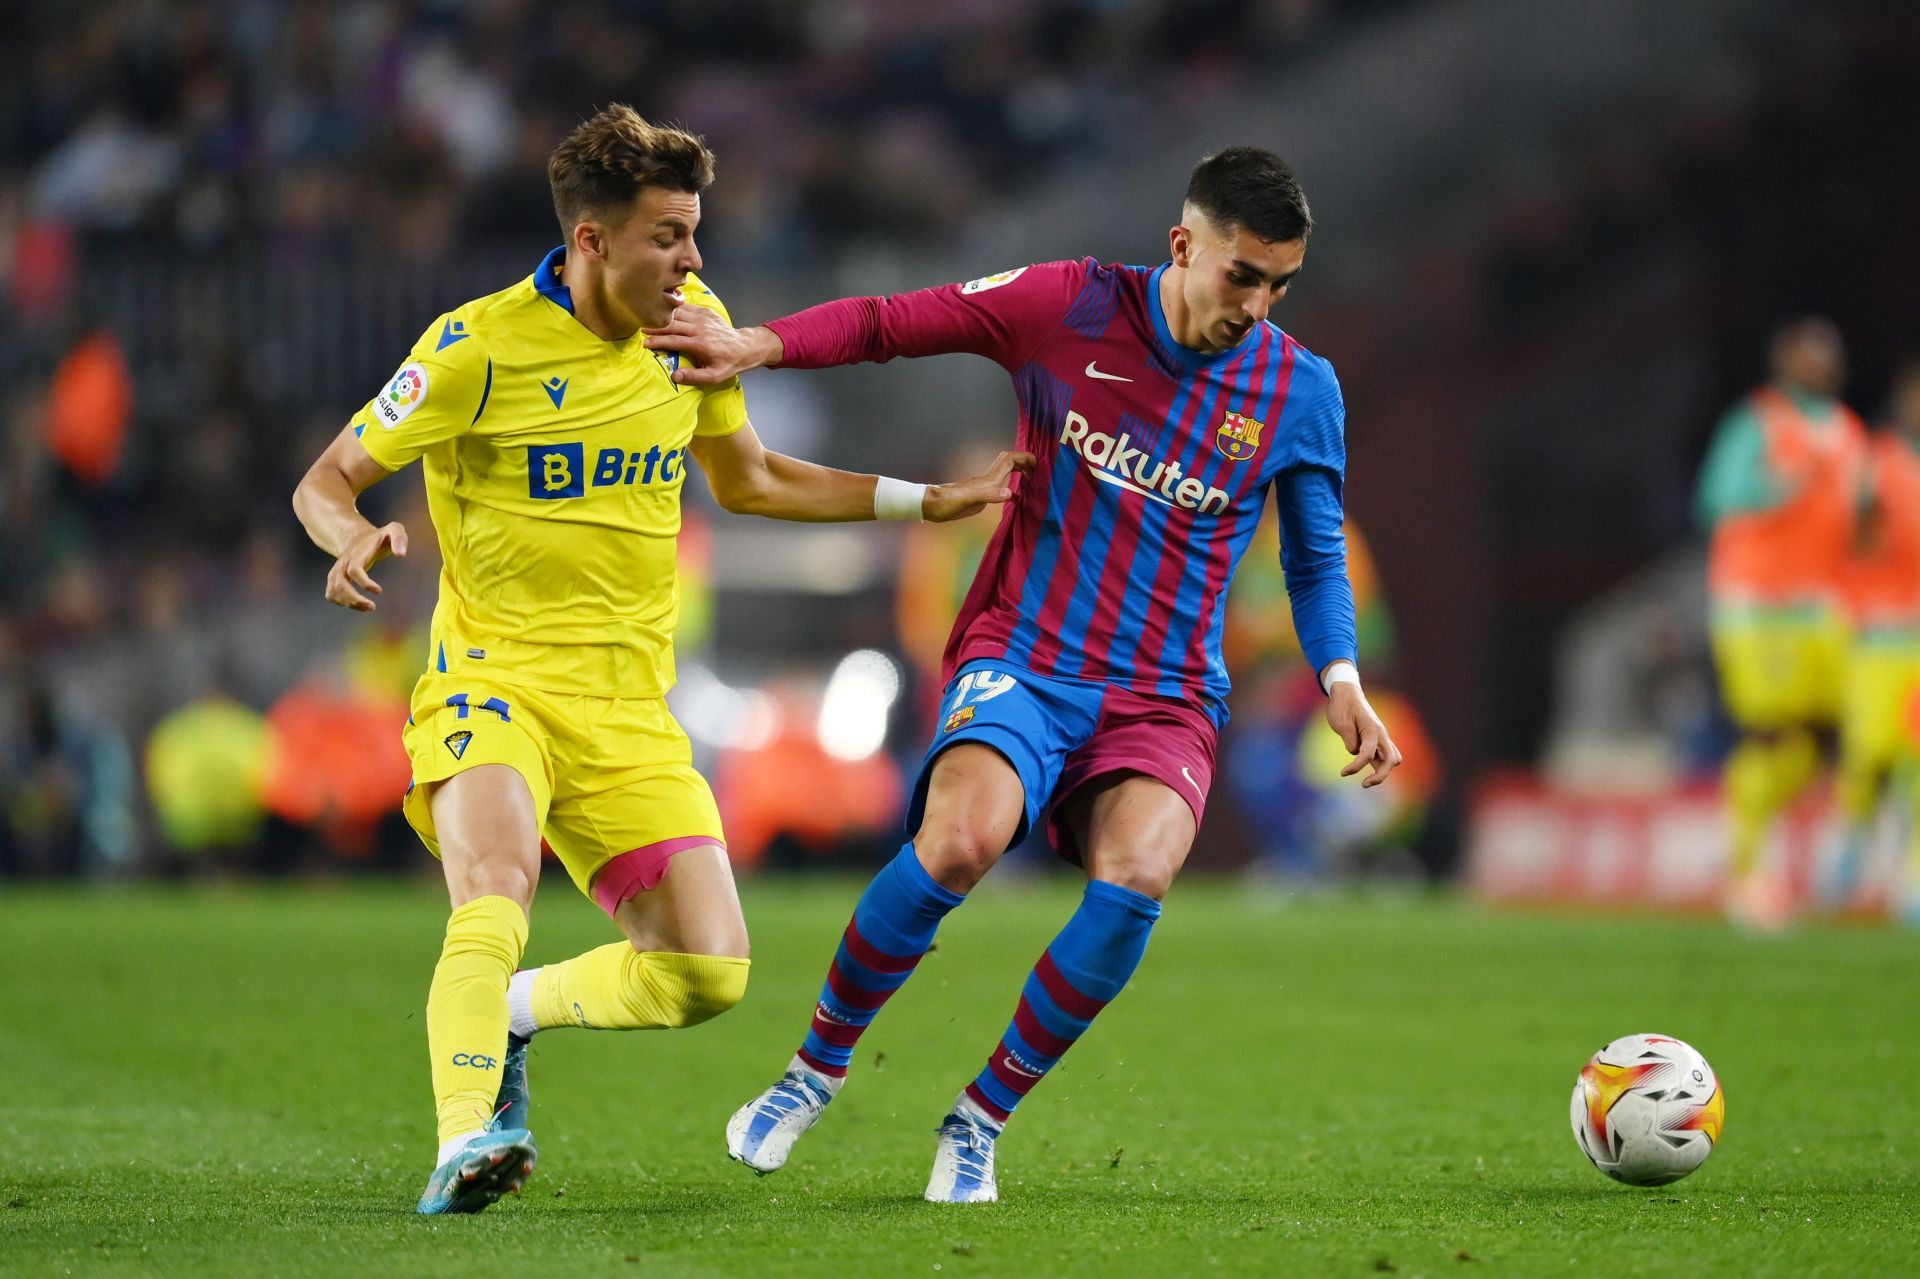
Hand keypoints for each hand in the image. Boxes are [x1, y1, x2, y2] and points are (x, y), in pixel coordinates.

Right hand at [326, 522, 407, 611]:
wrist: (358, 537)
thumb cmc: (380, 537)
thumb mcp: (394, 530)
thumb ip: (399, 538)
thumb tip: (401, 554)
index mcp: (357, 553)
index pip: (354, 570)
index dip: (364, 582)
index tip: (379, 591)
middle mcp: (343, 563)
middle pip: (340, 584)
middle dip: (354, 599)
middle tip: (372, 607)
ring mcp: (337, 571)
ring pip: (334, 591)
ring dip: (349, 603)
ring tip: (369, 608)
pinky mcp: (335, 578)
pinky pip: (331, 594)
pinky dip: (341, 603)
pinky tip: (357, 605)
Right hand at [642, 306, 781, 386]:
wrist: (744, 347)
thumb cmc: (728, 363)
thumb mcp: (714, 376)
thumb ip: (694, 377)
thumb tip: (674, 376)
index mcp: (700, 344)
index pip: (673, 340)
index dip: (657, 341)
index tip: (644, 343)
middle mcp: (700, 328)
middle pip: (672, 324)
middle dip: (655, 326)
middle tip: (640, 328)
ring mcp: (703, 318)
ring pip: (678, 313)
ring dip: (663, 315)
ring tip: (648, 317)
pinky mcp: (706, 311)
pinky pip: (686, 307)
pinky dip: (674, 308)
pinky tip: (664, 308)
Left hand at [922, 451, 1036, 521]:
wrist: (932, 506)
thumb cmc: (948, 503)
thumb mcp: (968, 500)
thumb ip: (989, 495)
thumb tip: (1011, 493)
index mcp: (988, 479)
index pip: (1010, 460)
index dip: (1024, 457)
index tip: (1038, 464)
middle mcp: (988, 479)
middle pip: (1009, 461)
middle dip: (1024, 460)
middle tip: (1037, 471)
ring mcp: (984, 487)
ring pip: (1005, 472)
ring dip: (1019, 471)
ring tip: (1032, 479)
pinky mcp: (981, 496)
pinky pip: (1001, 487)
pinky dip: (1011, 488)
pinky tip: (1016, 498)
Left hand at [1326, 681, 1400, 787]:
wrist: (1347, 692)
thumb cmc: (1342, 706)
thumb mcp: (1340, 723)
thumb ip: (1350, 739)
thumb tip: (1355, 752)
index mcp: (1372, 729)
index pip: (1368, 754)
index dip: (1356, 766)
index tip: (1343, 773)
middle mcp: (1381, 734)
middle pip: (1390, 760)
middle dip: (1379, 776)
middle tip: (1363, 785)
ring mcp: (1381, 736)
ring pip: (1393, 758)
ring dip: (1383, 771)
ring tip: (1367, 781)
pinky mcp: (1378, 739)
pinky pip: (1387, 755)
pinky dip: (1381, 765)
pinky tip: (1368, 770)